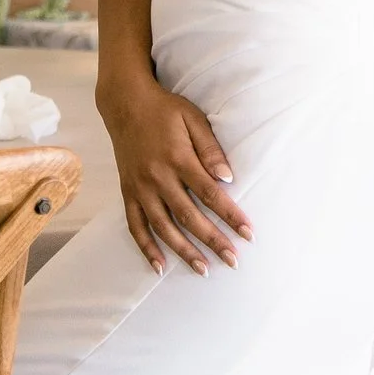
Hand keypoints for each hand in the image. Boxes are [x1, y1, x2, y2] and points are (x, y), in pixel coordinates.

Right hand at [101, 69, 252, 275]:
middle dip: (213, 241)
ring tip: (203, 270)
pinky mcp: (127, 193)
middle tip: (233, 261)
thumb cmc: (165, 110)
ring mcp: (140, 188)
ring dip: (183, 251)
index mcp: (177, 158)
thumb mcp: (193, 119)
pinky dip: (147, 248)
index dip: (230, 215)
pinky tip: (160, 267)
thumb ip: (210, 149)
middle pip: (188, 217)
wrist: (125, 104)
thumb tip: (228, 177)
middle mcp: (157, 178)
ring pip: (163, 227)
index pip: (209, 194)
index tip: (248, 234)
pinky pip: (135, 226)